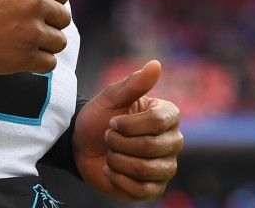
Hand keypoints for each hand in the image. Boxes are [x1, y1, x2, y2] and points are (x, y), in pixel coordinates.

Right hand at [0, 0, 69, 74]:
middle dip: (49, 22)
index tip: (32, 7)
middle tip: (26, 24)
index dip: (48, 1)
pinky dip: (39, 60)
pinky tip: (23, 53)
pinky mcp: (23, 57)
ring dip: (46, 43)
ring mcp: (31, 31)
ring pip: (59, 41)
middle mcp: (35, 2)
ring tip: (25, 40)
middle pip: (63, 18)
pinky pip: (49, 62)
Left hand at [73, 60, 182, 201]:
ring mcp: (166, 167)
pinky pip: (140, 190)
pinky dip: (118, 179)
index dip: (129, 124)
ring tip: (110, 153)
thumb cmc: (98, 118)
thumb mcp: (110, 97)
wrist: (81, 146)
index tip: (112, 121)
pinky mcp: (154, 189)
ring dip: (117, 161)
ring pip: (144, 169)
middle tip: (108, 137)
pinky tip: (111, 170)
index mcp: (167, 115)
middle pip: (151, 146)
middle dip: (119, 142)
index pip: (158, 121)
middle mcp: (173, 141)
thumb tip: (156, 64)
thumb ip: (133, 83)